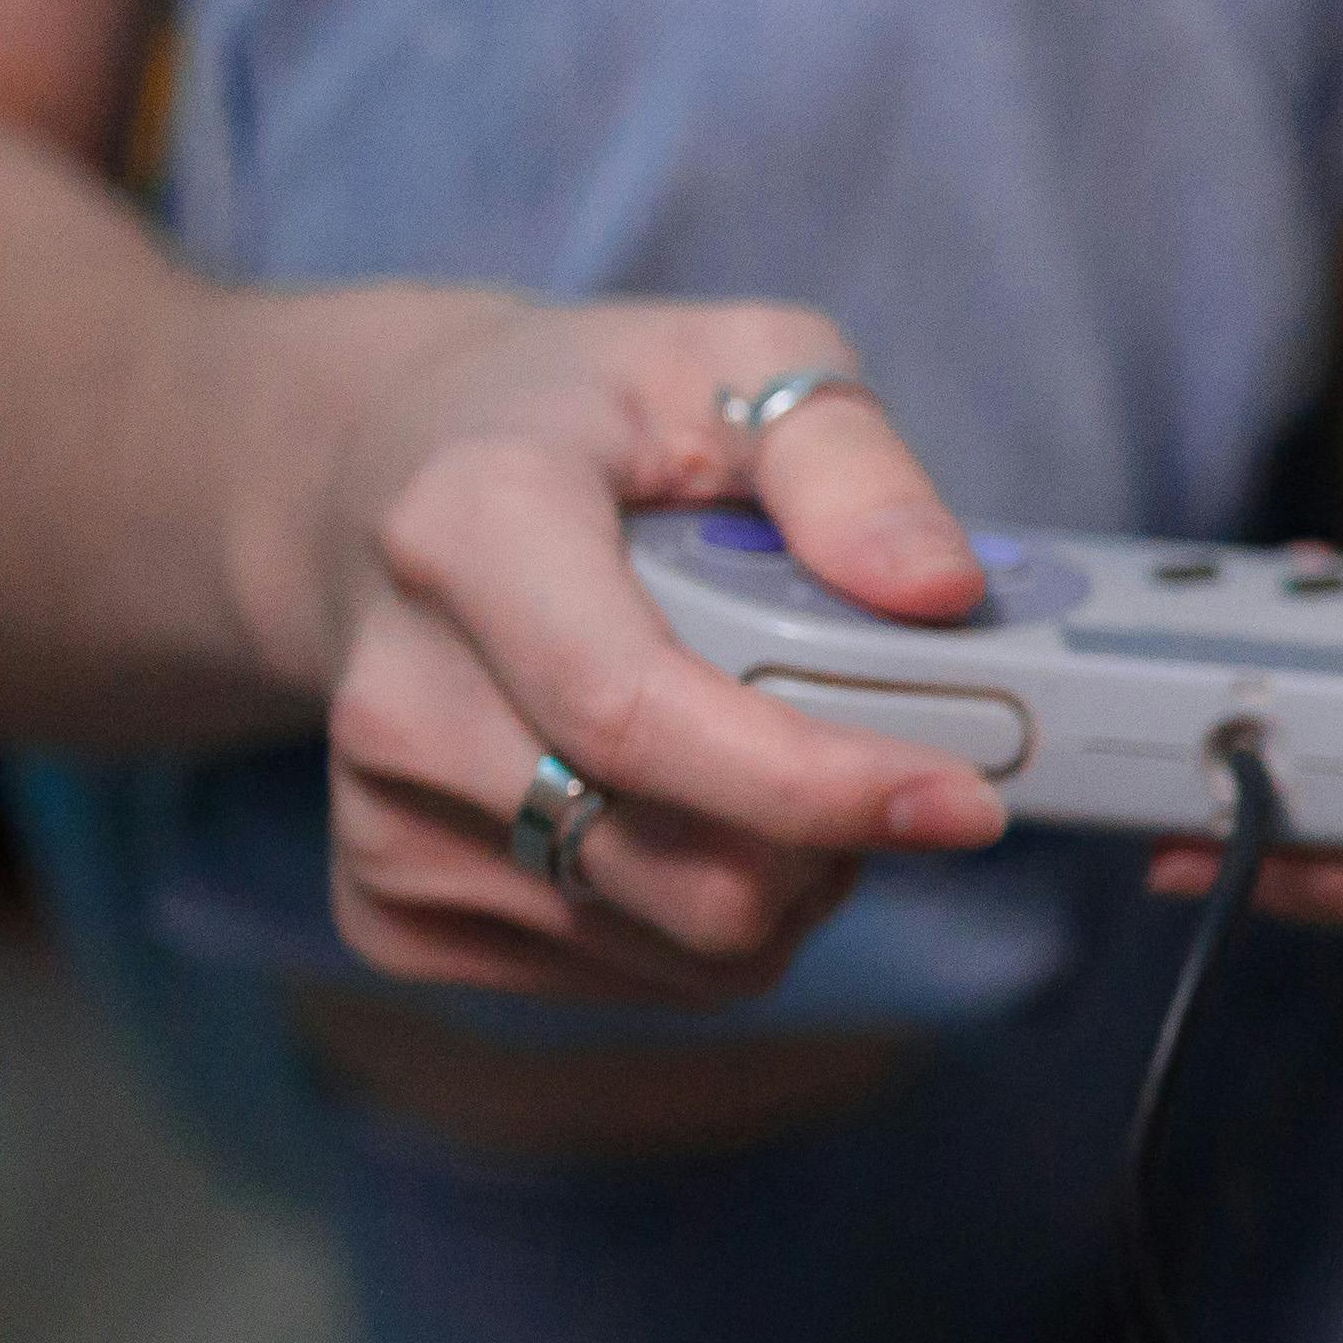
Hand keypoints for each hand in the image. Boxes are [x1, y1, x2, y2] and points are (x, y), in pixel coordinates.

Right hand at [303, 299, 1012, 1003]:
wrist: (380, 489)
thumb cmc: (588, 422)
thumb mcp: (734, 361)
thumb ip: (848, 462)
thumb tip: (937, 590)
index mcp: (471, 534)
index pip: (638, 716)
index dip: (814, 786)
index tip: (964, 806)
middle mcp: (398, 695)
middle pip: (674, 867)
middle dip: (836, 845)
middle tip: (881, 760)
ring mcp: (379, 819)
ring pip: (672, 946)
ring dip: (787, 889)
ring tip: (780, 770)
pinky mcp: (387, 909)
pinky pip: (624, 982)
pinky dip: (707, 929)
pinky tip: (695, 818)